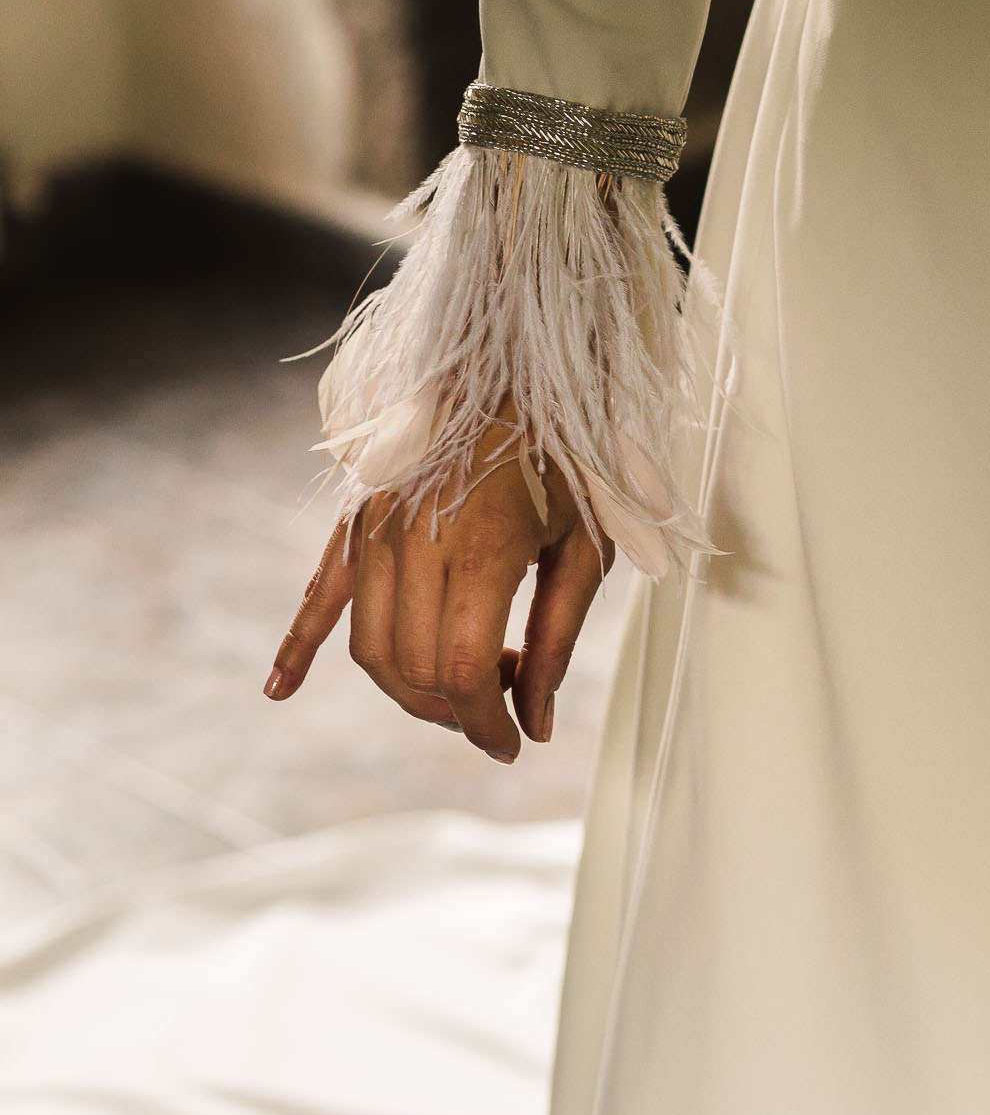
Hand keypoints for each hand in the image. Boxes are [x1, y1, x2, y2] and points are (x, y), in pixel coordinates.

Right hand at [264, 417, 614, 763]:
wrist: (518, 370)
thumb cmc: (567, 460)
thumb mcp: (587, 550)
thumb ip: (557, 639)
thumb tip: (538, 724)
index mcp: (480, 549)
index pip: (461, 670)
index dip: (486, 722)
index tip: (514, 744)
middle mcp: (415, 540)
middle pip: (411, 666)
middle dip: (457, 708)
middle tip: (505, 706)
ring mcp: (377, 528)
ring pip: (369, 645)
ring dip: (409, 689)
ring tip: (462, 689)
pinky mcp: (357, 519)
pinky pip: (320, 594)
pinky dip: (297, 646)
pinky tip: (278, 691)